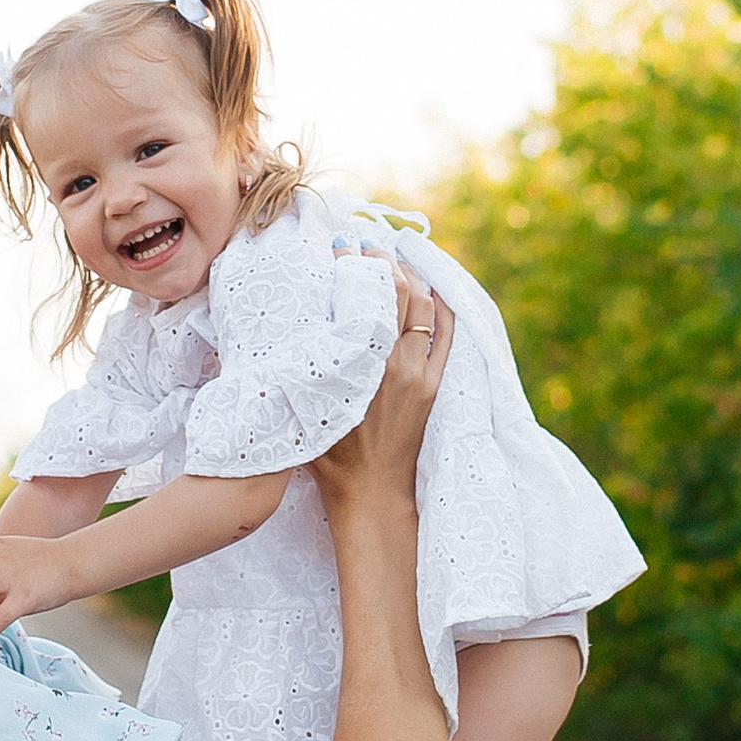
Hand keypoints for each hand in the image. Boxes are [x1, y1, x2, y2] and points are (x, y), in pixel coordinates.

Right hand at [307, 268, 452, 515]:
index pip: (363, 296)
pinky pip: (447, 337)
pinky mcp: (434, 386)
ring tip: (396, 263)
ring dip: (413, 279)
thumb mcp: (308, 405)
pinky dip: (443, 309)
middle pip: (398, 292)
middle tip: (369, 247)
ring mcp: (419, 374)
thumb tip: (293, 325)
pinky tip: (433, 290)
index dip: (353, 264)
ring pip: (425, 309)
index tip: (341, 246)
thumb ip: (305, 366)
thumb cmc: (330, 456)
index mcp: (359, 364)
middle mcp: (393, 362)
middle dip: (384, 262)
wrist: (371, 494)